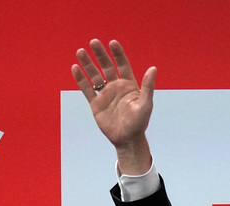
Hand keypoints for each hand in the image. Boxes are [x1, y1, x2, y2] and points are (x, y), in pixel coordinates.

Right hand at [71, 39, 155, 174]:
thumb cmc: (139, 123)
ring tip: (80, 52)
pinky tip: (75, 68)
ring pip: (94, 76)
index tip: (112, 43)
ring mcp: (105, 94)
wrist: (127, 140)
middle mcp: (116, 87)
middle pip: (107, 66)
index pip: (122, 64)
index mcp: (128, 85)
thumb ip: (148, 86)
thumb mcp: (145, 104)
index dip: (118, 54)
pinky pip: (87, 89)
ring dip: (88, 64)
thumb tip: (153, 68)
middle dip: (100, 55)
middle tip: (93, 42)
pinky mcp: (95, 104)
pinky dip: (81, 79)